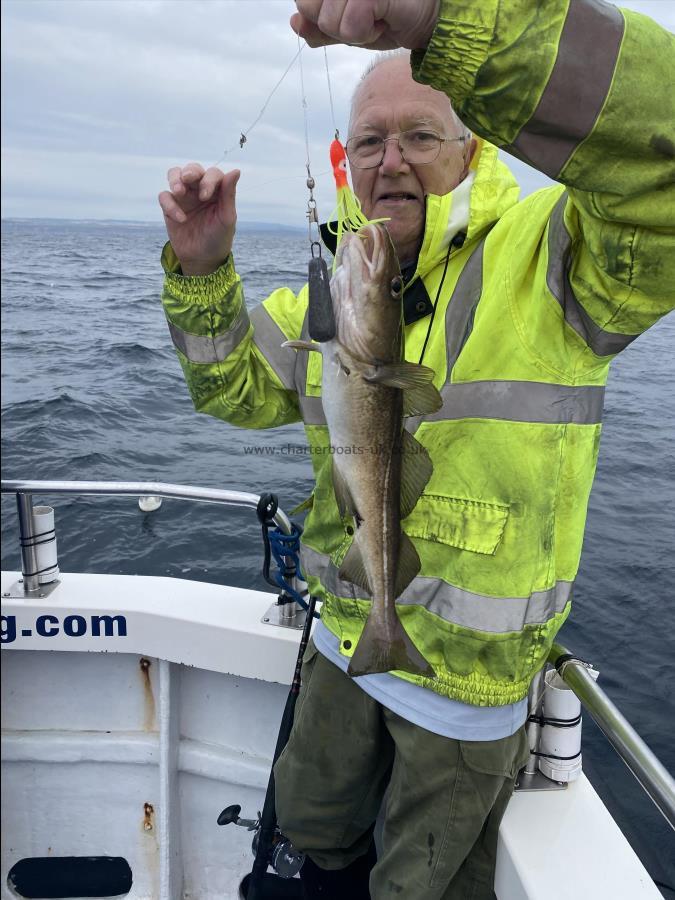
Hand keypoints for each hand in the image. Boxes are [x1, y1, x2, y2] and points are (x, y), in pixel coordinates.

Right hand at [158, 164, 239, 275]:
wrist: (202, 259)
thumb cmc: (218, 238)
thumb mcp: (226, 218)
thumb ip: (229, 194)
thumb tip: (236, 170)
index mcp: (217, 191)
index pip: (212, 174)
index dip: (208, 180)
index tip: (205, 197)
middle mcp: (200, 189)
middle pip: (193, 169)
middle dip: (190, 171)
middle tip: (188, 179)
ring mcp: (184, 197)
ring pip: (175, 175)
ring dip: (175, 179)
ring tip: (178, 192)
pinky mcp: (170, 206)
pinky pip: (165, 196)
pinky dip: (170, 205)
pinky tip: (180, 219)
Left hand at [291, 0, 439, 50]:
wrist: (427, 17)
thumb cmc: (390, 15)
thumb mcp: (347, 27)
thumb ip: (319, 27)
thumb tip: (296, 23)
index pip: (303, 1)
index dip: (320, 15)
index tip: (351, 11)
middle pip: (307, 8)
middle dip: (334, 24)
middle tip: (364, 14)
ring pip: (328, 21)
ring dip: (353, 31)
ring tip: (376, 15)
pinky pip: (348, 27)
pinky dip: (366, 34)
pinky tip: (383, 19)